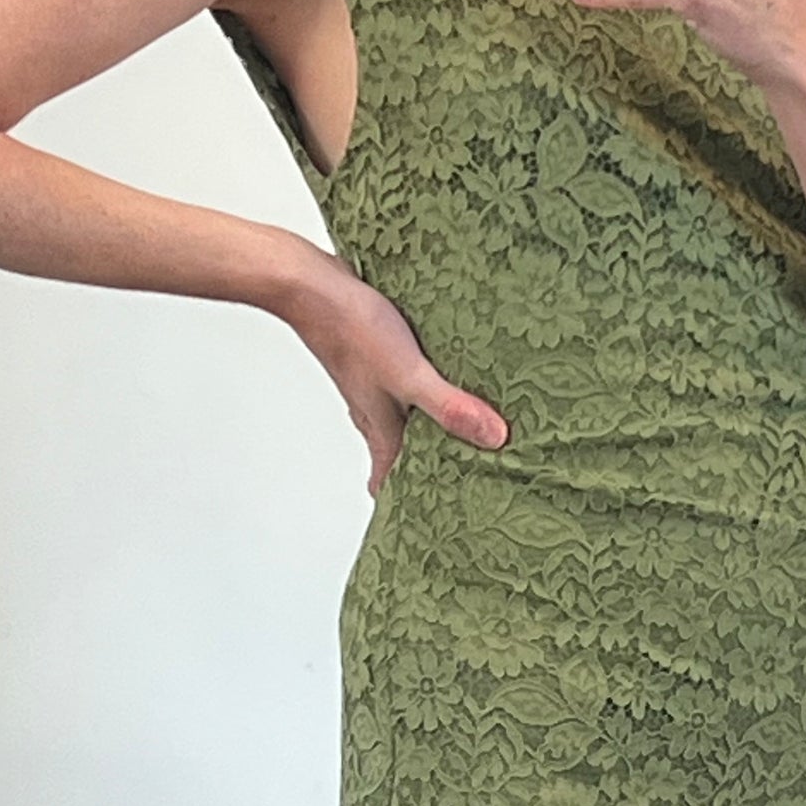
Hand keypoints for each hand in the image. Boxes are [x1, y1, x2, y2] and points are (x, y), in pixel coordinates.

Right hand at [281, 244, 507, 496]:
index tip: (432, 519)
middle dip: (424, 469)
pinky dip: (417, 394)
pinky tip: (436, 378)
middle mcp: (373, 414)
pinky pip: (398, 387)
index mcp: (381, 431)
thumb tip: (496, 438)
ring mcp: (370, 386)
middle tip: (459, 477)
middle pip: (397, 455)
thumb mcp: (410, 374)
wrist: (310, 286)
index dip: (407, 504)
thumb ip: (450, 407)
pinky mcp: (372, 357)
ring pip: (398, 421)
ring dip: (423, 430)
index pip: (389, 484)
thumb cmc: (353, 330)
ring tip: (457, 432)